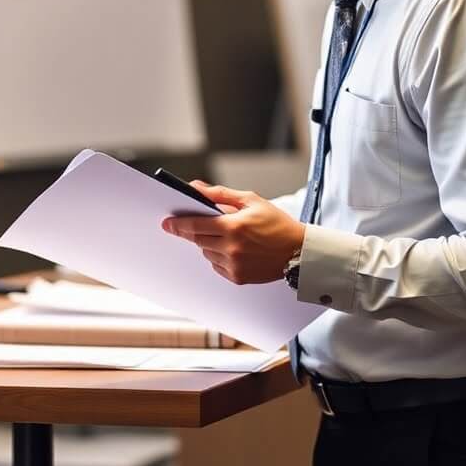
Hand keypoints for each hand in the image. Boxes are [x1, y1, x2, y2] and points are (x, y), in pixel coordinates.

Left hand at [161, 181, 304, 284]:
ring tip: (230, 237)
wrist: (298, 251)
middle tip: (200, 226)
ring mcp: (234, 265)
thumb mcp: (251, 201)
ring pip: (207, 253)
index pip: (195, 225)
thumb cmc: (277, 223)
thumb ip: (220, 194)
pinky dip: (219, 257)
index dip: (178, 224)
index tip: (167, 223)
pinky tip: (236, 250)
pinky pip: (216, 266)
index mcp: (233, 227)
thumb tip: (196, 188)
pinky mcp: (237, 277)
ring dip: (210, 244)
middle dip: (195, 232)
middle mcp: (231, 248)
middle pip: (197, 240)